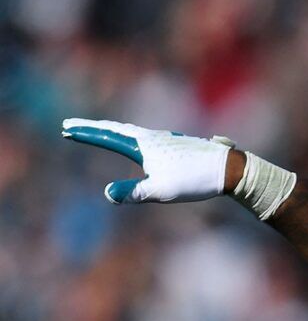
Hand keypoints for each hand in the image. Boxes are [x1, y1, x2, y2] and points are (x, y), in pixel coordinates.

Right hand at [62, 118, 238, 203]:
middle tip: (71, 126)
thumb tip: (108, 194)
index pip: (107, 137)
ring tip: (99, 130)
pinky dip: (130, 134)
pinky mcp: (176, 143)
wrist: (229, 168)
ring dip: (111, 130)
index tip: (66, 129)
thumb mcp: (162, 191)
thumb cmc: (195, 180)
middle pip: (115, 130)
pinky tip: (137, 140)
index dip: (86, 134)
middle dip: (92, 128)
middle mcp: (151, 137)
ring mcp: (165, 138)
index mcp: (143, 146)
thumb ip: (134, 192)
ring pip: (131, 131)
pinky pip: (145, 135)